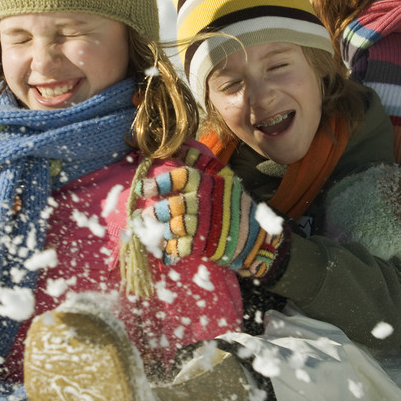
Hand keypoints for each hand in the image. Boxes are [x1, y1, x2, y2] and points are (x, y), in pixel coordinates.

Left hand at [137, 163, 282, 278]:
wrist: (258, 238)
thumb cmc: (239, 205)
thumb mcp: (227, 179)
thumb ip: (205, 165)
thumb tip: (184, 149)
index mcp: (209, 184)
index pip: (180, 178)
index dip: (159, 182)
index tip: (143, 187)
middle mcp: (204, 203)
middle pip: (172, 205)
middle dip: (154, 211)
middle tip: (143, 214)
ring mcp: (204, 225)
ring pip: (172, 227)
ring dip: (158, 231)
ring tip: (149, 231)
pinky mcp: (203, 245)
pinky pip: (179, 248)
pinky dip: (169, 251)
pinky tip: (165, 252)